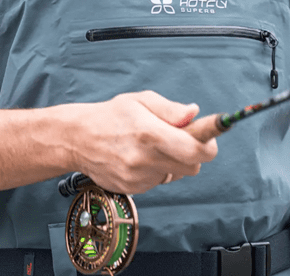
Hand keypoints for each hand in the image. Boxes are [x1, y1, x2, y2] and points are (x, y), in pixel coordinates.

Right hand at [67, 91, 217, 194]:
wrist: (77, 139)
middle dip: (193, 152)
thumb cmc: (111, 116)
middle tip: (182, 138)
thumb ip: (170, 109)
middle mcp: (145, 159)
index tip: (212, 136)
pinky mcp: (133, 189)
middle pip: (193, 167)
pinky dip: (157, 170)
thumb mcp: (141, 100)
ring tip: (154, 146)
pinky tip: (140, 157)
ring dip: (174, 162)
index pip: (195, 150)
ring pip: (176, 175)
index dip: (209, 144)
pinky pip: (159, 181)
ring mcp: (139, 177)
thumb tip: (194, 113)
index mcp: (150, 134)